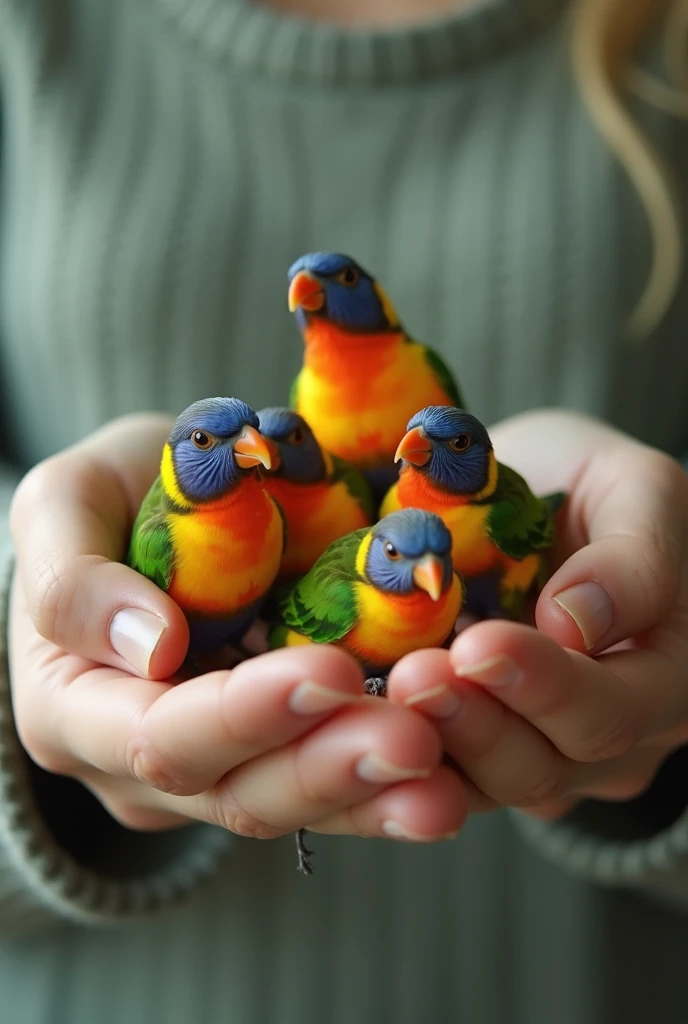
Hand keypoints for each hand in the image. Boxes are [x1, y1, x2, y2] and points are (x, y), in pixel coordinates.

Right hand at [8, 415, 465, 843]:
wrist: (154, 518)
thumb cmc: (103, 502)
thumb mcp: (63, 506)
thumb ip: (73, 578)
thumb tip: (150, 649)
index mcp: (74, 710)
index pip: (156, 735)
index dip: (241, 713)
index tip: (326, 672)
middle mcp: (143, 766)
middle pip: (236, 790)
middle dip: (327, 766)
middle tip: (413, 737)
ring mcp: (217, 769)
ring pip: (296, 803)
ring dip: (374, 794)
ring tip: (447, 780)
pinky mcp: (277, 754)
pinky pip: (334, 787)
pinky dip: (390, 788)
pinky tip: (455, 783)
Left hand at [386, 409, 687, 819]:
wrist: (532, 502)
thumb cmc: (590, 486)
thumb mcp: (634, 489)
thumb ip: (632, 556)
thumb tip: (576, 623)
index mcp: (666, 675)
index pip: (613, 709)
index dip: (547, 687)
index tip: (479, 646)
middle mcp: (609, 735)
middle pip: (546, 765)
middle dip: (474, 723)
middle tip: (413, 677)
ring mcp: (539, 751)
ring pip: (483, 784)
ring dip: (429, 744)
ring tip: (382, 692)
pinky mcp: (473, 749)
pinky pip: (436, 771)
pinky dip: (396, 746)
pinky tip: (356, 716)